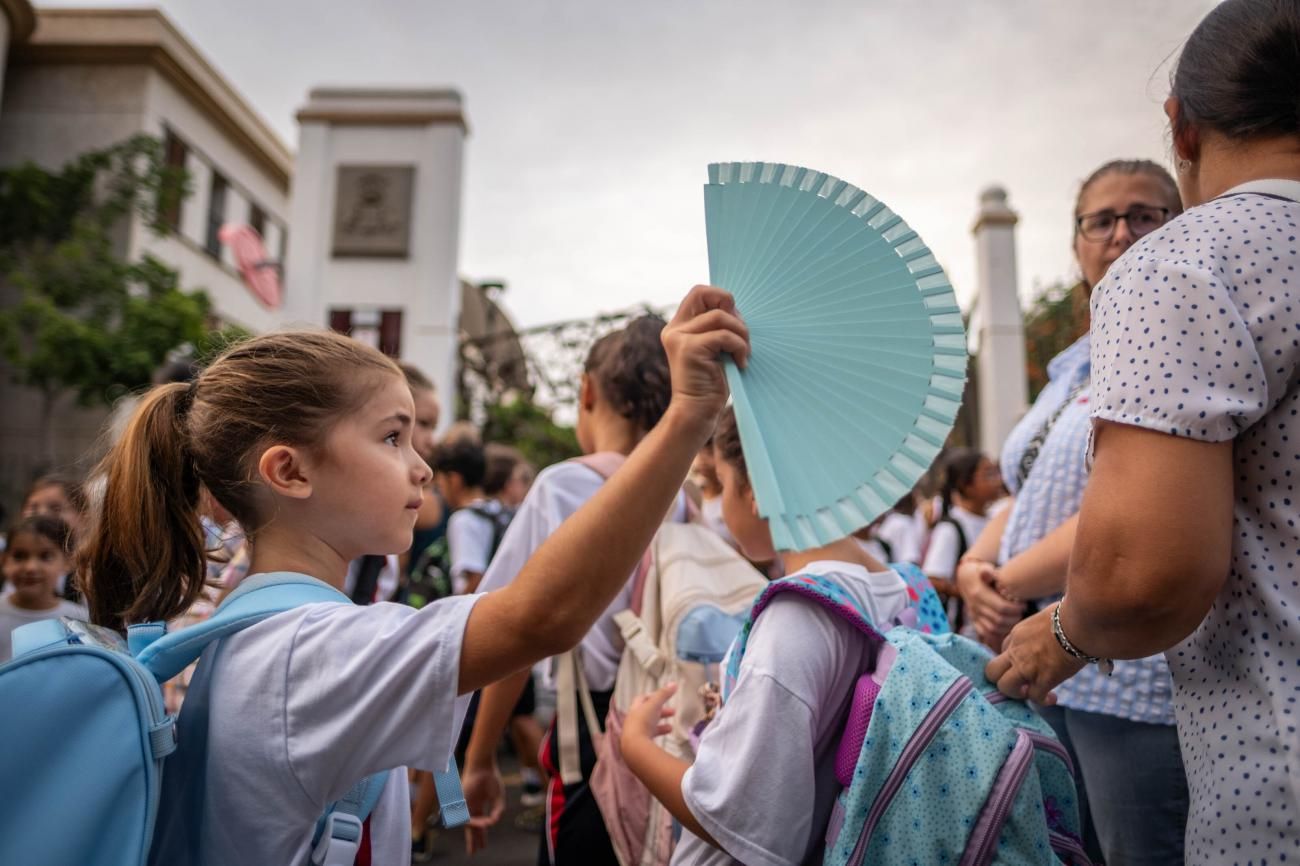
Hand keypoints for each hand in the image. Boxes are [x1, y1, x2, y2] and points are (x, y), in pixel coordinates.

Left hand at [461, 761, 504, 854]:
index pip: (479, 824)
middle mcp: (470, 807)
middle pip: (470, 827)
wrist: (484, 766)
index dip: (481, 835)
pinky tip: (481, 824)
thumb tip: (493, 824)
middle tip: (473, 853)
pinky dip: (474, 822)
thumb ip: (498, 812)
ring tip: (481, 839)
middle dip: (472, 841)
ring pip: (467, 824)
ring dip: (476, 832)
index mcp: (478, 805)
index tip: (483, 847)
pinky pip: (465, 817)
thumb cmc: (491, 779)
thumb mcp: (499, 799)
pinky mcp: (461, 802)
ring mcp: (465, 805)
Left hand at [622, 682, 677, 752]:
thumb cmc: (642, 722)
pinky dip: (659, 734)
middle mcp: (633, 720)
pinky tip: (667, 736)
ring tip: (671, 727)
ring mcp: (636, 732)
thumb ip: (664, 694)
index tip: (663, 696)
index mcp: (635, 709)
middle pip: (647, 713)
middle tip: (673, 711)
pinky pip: (651, 736)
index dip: (652, 696)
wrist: (634, 746)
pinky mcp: (640, 743)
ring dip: (660, 724)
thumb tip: (674, 683)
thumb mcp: (654, 705)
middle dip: (660, 711)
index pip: (642, 699)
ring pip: (649, 725)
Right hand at [660, 286, 749, 438]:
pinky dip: (740, 348)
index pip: (699, 293)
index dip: (721, 299)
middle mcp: (675, 329)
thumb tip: (735, 307)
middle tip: (740, 333)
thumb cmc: (711, 382)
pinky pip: (725, 335)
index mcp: (679, 327)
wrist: (698, 413)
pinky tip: (740, 364)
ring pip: (720, 316)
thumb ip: (720, 326)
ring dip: (741, 334)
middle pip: (704, 293)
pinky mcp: (688, 348)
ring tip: (743, 354)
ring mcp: (679, 337)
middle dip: (729, 307)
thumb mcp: (716, 348)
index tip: (734, 324)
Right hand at [956, 558, 1024, 648]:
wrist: (966, 579)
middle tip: (1021, 613)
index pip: (1001, 607)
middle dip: (1014, 618)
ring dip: (1007, 627)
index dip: (1015, 609)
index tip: (1023, 604)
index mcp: (979, 594)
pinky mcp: (974, 620)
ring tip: (1016, 619)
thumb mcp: (983, 568)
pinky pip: (985, 633)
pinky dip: (997, 634)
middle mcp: (975, 606)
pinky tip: (1006, 628)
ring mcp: (974, 615)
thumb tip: (987, 572)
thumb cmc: (980, 572)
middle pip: (998, 620)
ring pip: (993, 629)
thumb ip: (987, 571)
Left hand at [984, 606, 1084, 703]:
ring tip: (1031, 692)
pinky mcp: (1044, 680)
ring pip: (1005, 687)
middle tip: (1020, 682)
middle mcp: (1017, 651)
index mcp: (1017, 633)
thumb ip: (1045, 624)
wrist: (1081, 623)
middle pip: (992, 670)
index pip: (1004, 649)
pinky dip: (1042, 701)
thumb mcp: (1047, 614)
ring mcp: (1027, 667)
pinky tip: (1052, 698)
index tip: (1027, 662)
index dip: (1012, 659)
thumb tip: (1059, 623)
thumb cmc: (1072, 614)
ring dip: (1016, 693)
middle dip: (1002, 678)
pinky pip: (1034, 698)